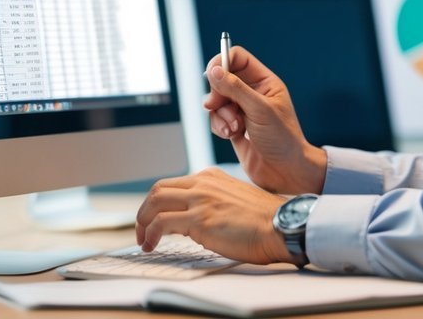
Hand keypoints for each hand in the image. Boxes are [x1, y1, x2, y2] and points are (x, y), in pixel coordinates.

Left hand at [134, 168, 292, 263]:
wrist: (280, 225)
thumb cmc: (264, 220)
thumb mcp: (233, 200)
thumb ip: (212, 203)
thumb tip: (192, 221)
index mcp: (211, 177)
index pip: (173, 184)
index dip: (158, 203)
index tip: (154, 219)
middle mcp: (202, 183)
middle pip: (158, 189)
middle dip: (144, 210)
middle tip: (142, 229)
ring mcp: (200, 199)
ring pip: (154, 202)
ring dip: (142, 223)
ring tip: (143, 240)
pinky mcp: (199, 219)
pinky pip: (161, 224)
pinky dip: (150, 234)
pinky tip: (151, 245)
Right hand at [203, 45, 326, 193]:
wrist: (286, 173)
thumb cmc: (283, 139)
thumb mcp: (260, 110)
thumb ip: (236, 89)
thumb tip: (214, 71)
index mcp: (264, 82)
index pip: (238, 58)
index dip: (222, 61)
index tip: (213, 75)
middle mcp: (252, 93)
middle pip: (222, 79)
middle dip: (218, 93)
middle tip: (217, 104)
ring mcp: (242, 110)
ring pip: (216, 101)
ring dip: (220, 114)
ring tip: (234, 127)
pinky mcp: (234, 127)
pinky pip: (216, 119)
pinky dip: (219, 126)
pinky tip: (231, 135)